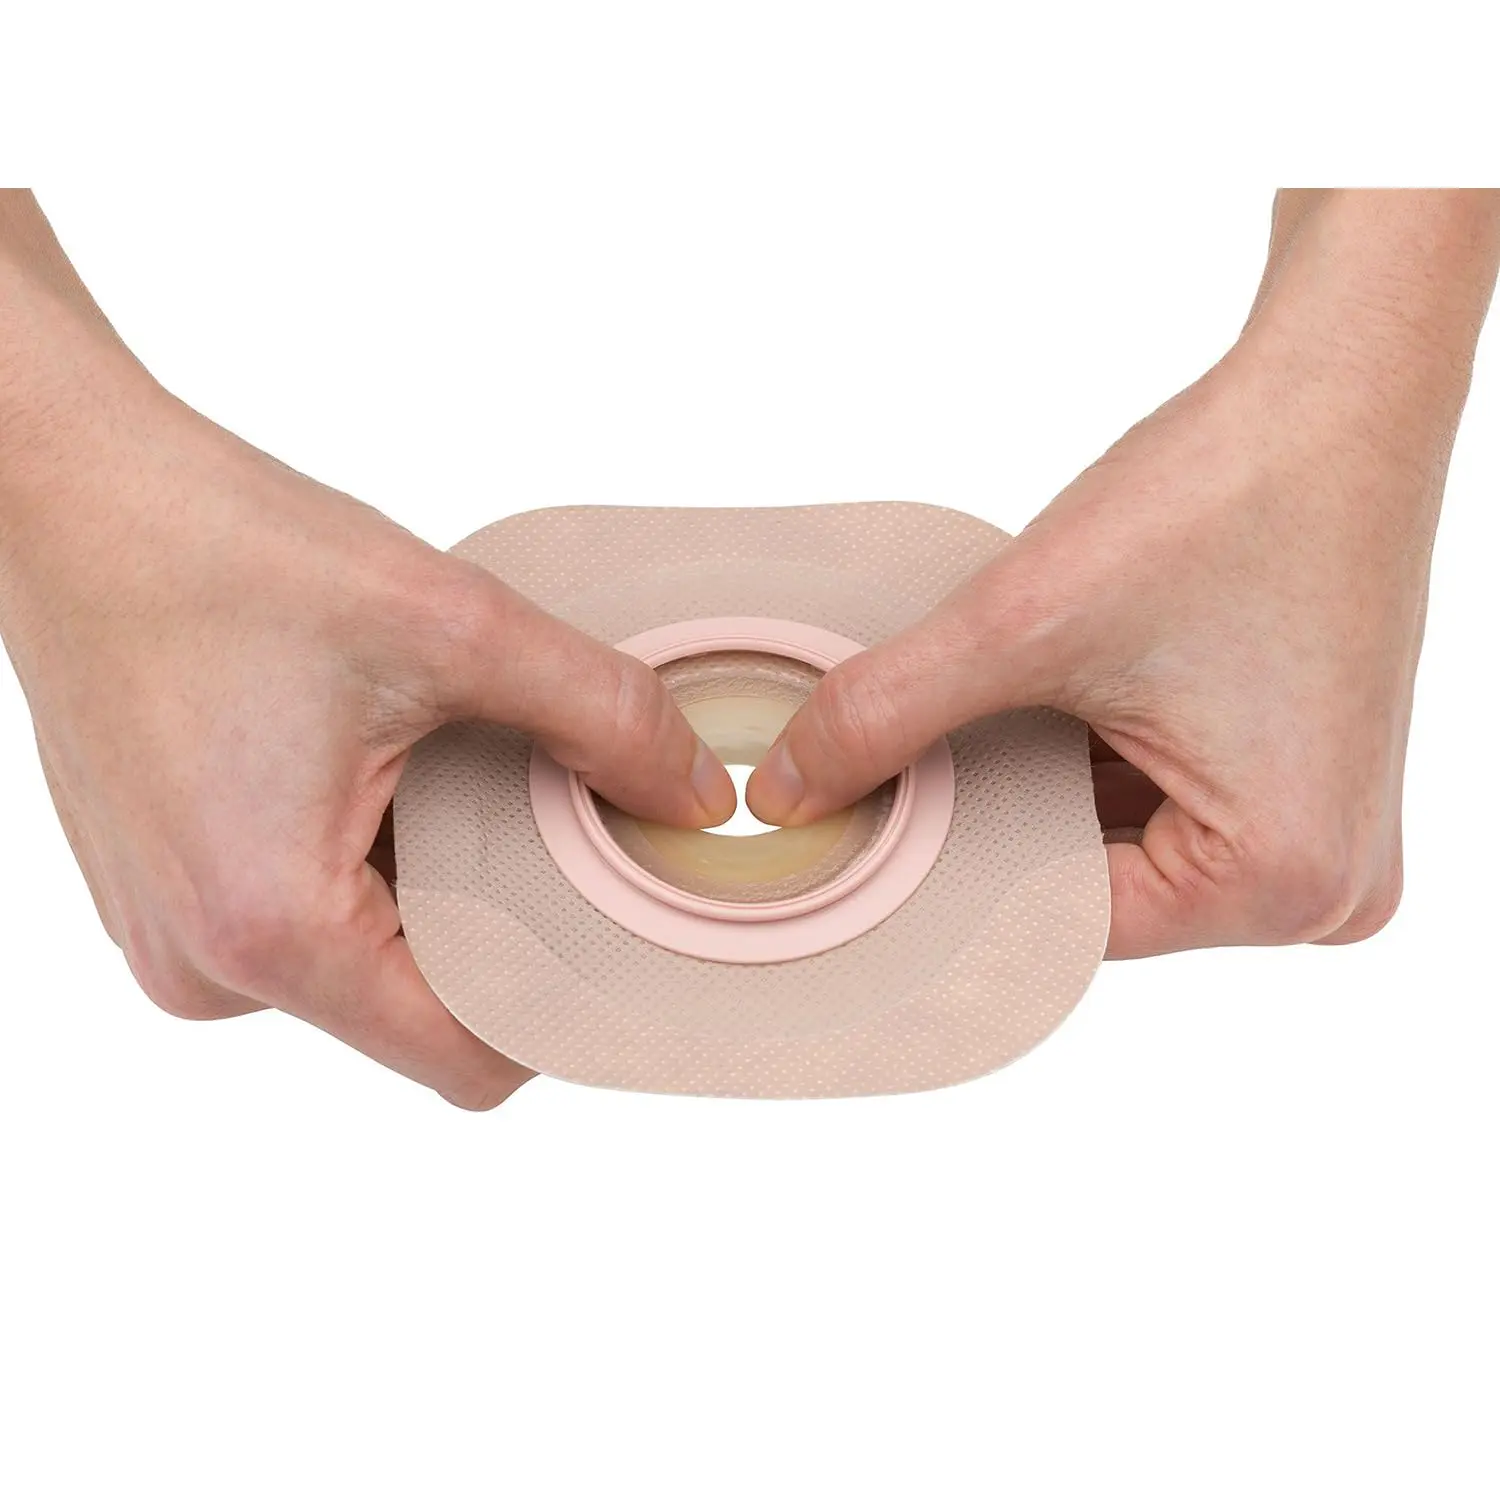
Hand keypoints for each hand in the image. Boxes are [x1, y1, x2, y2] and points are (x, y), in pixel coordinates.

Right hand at [2, 391, 733, 1107]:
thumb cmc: (222, 551)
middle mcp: (206, 967)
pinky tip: (371, 768)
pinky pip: (304, 922)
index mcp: (273, 928)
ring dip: (429, 884)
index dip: (565, 1000)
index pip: (470, 1059)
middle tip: (538, 807)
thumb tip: (696, 794)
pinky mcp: (166, 898)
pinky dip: (363, 864)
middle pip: (423, 1008)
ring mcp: (174, 939)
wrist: (69, 499)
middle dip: (503, 921)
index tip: (616, 917)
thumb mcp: (451, 623)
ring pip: (366, 963)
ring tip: (431, 767)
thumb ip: (600, 716)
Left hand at [749, 192, 1499, 957]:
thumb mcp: (1027, 623)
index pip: (1062, 919)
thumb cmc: (1230, 495)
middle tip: (916, 764)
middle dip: (1004, 819)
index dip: (958, 865)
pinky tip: (1066, 693)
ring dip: (1053, 780)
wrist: (1341, 388)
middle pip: (1098, 885)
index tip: (876, 833)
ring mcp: (1327, 831)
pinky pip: (1173, 801)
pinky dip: (1103, 756)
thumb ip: (889, 715)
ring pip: (1127, 841)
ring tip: (1017, 701)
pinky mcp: (1308, 776)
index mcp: (1283, 880)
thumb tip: (785, 792)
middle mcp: (1324, 886)